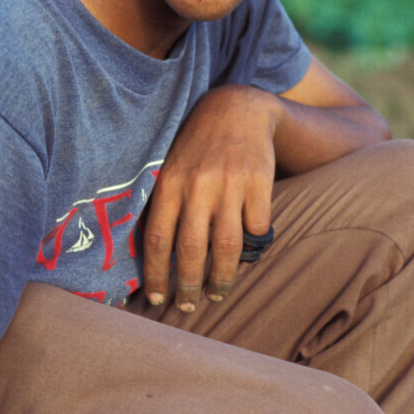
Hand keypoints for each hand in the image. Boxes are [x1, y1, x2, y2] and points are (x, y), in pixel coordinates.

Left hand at [143, 85, 278, 311]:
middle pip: (191, 250)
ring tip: (217, 292)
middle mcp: (198, 185)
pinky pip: (257, 227)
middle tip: (187, 306)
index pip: (157, 238)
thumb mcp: (170, 167)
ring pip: (227, 246)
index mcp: (169, 183)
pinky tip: (247, 255)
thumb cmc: (196, 147)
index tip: (156, 299)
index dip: (155, 274)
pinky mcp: (259, 182)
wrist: (236, 107)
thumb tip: (153, 257)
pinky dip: (254, 247)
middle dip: (188, 286)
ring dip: (222, 278)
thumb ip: (163, 204)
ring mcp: (231, 184)